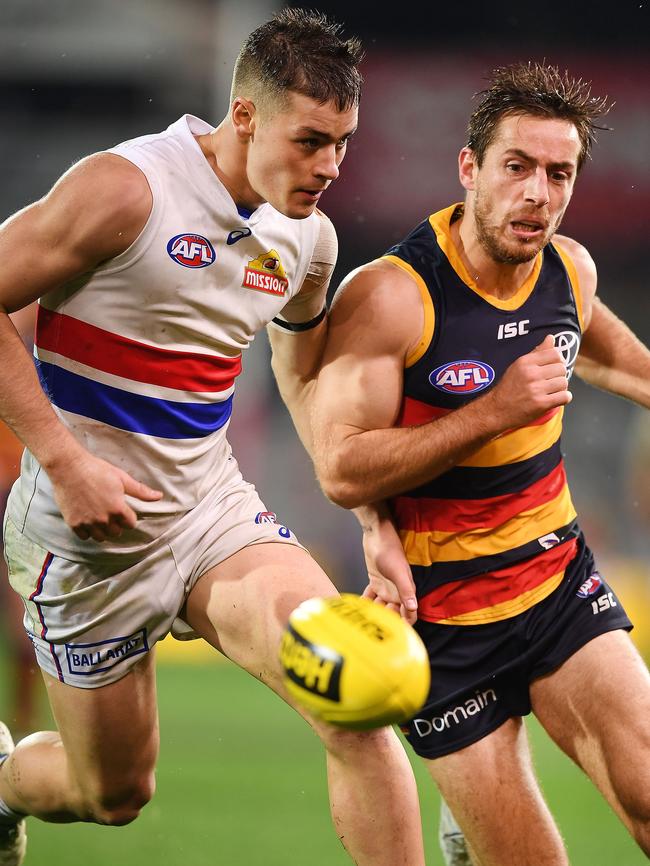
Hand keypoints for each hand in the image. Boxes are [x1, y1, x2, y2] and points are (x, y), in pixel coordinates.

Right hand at [48, 450, 162, 541]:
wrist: (69, 468)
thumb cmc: (97, 470)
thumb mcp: (122, 478)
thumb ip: (140, 491)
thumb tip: (159, 496)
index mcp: (118, 509)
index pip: (130, 524)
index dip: (128, 517)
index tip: (123, 509)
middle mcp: (104, 519)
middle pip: (116, 532)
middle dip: (116, 524)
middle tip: (111, 512)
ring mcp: (88, 523)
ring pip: (101, 537)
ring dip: (103, 530)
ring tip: (100, 518)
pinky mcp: (74, 523)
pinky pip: (85, 537)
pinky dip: (87, 531)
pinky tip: (88, 521)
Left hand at [361, 516, 417, 624]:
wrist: (376, 535)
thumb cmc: (390, 551)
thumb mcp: (398, 571)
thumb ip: (406, 590)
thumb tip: (414, 608)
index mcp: (406, 590)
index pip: (409, 614)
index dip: (405, 625)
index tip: (396, 636)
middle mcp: (397, 592)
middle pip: (394, 613)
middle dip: (387, 623)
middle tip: (374, 632)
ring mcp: (385, 588)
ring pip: (381, 607)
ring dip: (374, 614)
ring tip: (364, 625)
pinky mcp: (375, 582)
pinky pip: (370, 597)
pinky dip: (365, 604)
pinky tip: (357, 611)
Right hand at [485, 334, 570, 428]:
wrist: (496, 410)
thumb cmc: (508, 388)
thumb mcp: (518, 366)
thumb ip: (537, 352)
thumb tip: (551, 338)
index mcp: (525, 362)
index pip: (555, 353)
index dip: (558, 360)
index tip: (553, 367)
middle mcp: (531, 374)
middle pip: (561, 368)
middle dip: (559, 375)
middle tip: (550, 381)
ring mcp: (536, 389)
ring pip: (564, 383)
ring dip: (560, 388)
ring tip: (550, 391)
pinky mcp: (541, 404)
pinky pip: (565, 397)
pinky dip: (563, 398)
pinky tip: (554, 399)